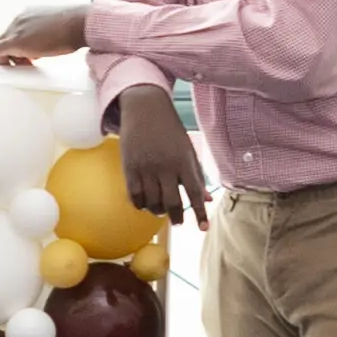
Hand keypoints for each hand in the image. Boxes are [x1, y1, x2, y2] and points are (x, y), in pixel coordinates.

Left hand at [0, 0, 92, 69]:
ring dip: (6, 58)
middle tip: (20, 65)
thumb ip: (47, 34)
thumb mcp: (58, 28)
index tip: (24, 54)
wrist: (78, 23)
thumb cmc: (75, 27)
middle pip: (6, 37)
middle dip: (11, 52)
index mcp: (30, 13)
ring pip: (1, 45)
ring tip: (16, 68)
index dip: (18, 45)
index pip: (17, 30)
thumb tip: (45, 46)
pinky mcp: (15, 41)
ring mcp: (16, 29)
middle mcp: (20, 18)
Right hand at [109, 91, 207, 222]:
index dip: (200, 213)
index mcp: (184, 161)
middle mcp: (166, 166)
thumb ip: (196, 175)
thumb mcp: (188, 150)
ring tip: (160, 209)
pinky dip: (140, 204)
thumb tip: (206, 199)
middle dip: (176, 217)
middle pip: (172, 202)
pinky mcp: (129, 167)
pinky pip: (134, 195)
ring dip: (157, 211)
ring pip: (152, 202)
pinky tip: (144, 203)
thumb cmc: (170, 130)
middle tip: (177, 221)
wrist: (145, 108)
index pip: (195, 193)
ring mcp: (146, 168)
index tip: (203, 228)